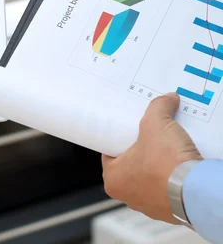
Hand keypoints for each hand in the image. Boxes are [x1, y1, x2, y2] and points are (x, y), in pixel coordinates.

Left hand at [102, 93, 202, 223]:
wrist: (197, 189)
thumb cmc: (166, 163)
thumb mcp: (156, 124)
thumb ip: (158, 107)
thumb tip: (167, 98)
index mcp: (113, 179)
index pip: (110, 153)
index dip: (120, 139)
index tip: (128, 130)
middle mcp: (127, 195)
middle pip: (131, 163)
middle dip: (141, 149)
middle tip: (150, 135)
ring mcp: (148, 204)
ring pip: (150, 176)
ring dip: (157, 163)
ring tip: (166, 147)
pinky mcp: (169, 209)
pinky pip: (167, 187)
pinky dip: (172, 176)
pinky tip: (178, 162)